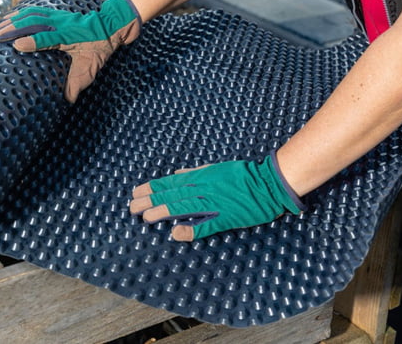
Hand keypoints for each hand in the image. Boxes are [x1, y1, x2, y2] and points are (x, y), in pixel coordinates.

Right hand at [0, 0, 140, 102]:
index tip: (16, 46)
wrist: (111, 25)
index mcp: (70, 36)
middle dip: (14, 28)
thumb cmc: (100, 47)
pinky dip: (20, 13)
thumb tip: (68, 101)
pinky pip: (35, 11)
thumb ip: (77, 83)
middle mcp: (61, 24)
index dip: (32, 41)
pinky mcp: (56, 14)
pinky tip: (9, 17)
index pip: (48, 38)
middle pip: (34, 22)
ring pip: (32, 15)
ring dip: (13, 20)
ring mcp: (58, 17)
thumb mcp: (91, 67)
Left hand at [129, 153, 304, 240]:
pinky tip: (176, 234)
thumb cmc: (242, 174)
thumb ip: (194, 172)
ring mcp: (214, 202)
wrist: (269, 182)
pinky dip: (191, 229)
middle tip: (131, 208)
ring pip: (182, 207)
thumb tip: (176, 174)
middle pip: (170, 194)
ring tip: (145, 217)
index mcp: (200, 177)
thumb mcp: (214, 168)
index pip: (169, 182)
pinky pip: (205, 224)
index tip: (135, 192)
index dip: (151, 188)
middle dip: (149, 201)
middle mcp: (203, 188)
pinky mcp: (226, 216)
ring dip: (162, 212)